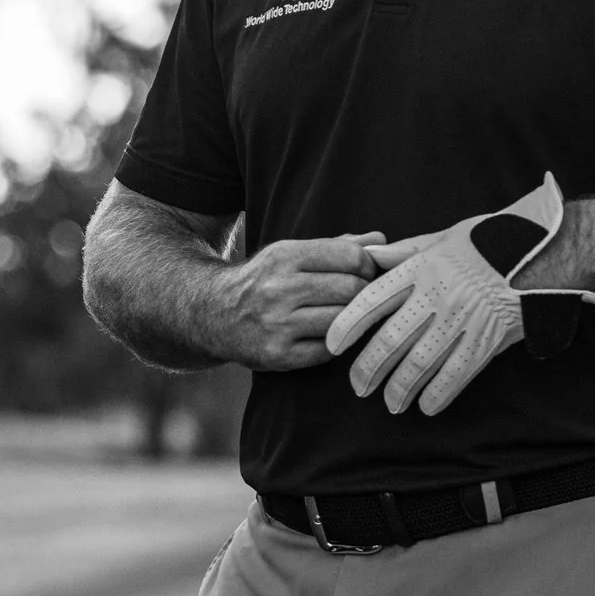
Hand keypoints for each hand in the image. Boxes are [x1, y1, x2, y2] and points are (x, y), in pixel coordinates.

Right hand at [215, 232, 386, 370]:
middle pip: (351, 290)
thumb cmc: (264, 280)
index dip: (368, 265)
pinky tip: (328, 335)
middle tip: (363, 298)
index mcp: (284, 256)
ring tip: (348, 316)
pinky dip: (335, 343)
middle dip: (365, 294)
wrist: (212, 313)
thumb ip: (337, 246)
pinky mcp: (277, 354)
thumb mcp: (291, 253)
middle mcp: (279, 288)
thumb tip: (382, 240)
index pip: (349, 256)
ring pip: (342, 321)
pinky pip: (328, 350)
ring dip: (352, 320)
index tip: (367, 273)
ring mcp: (277, 324)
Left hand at [324, 174, 594, 414]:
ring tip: (390, 403)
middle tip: (358, 387)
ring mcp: (463, 319)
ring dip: (400, 388)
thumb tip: (367, 255)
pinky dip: (438, 393)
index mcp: (421, 268)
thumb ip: (404, 252)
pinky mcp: (488, 338)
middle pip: (391, 339)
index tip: (331, 345)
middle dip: (369, 368)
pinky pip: (458, 373)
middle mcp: (437, 295)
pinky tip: (426, 406)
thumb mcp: (443, 236)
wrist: (544, 252)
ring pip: (420, 362)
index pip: (372, 299)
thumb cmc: (491, 240)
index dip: (348, 325)